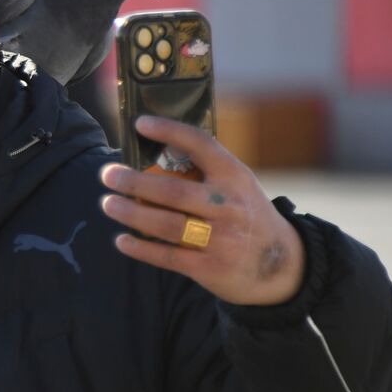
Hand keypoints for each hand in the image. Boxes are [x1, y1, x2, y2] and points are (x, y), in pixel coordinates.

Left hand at [99, 116, 304, 305]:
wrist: (283, 266)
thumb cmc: (246, 216)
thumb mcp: (238, 188)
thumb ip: (205, 175)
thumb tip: (151, 158)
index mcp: (235, 177)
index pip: (201, 145)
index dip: (170, 131)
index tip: (140, 123)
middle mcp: (228, 206)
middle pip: (173, 191)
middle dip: (134, 182)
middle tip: (108, 174)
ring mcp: (221, 239)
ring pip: (166, 224)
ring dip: (131, 214)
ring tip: (108, 203)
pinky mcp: (211, 268)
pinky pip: (168, 257)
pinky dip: (141, 248)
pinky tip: (122, 240)